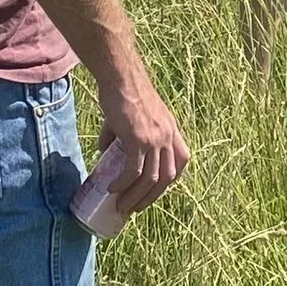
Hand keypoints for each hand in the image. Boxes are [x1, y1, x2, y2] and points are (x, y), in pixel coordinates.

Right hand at [96, 58, 190, 216]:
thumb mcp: (133, 117)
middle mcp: (168, 136)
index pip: (181, 161)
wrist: (120, 77)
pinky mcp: (138, 139)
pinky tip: (113, 189)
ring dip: (136, 197)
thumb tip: (105, 153)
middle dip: (151, 197)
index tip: (154, 190)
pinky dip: (123, 184)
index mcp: (171, 130)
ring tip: (122, 207)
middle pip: (166, 177)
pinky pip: (133, 170)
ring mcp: (155, 139)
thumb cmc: (123, 92)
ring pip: (151, 179)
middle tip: (134, 208)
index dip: (169, 179)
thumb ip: (122, 136)